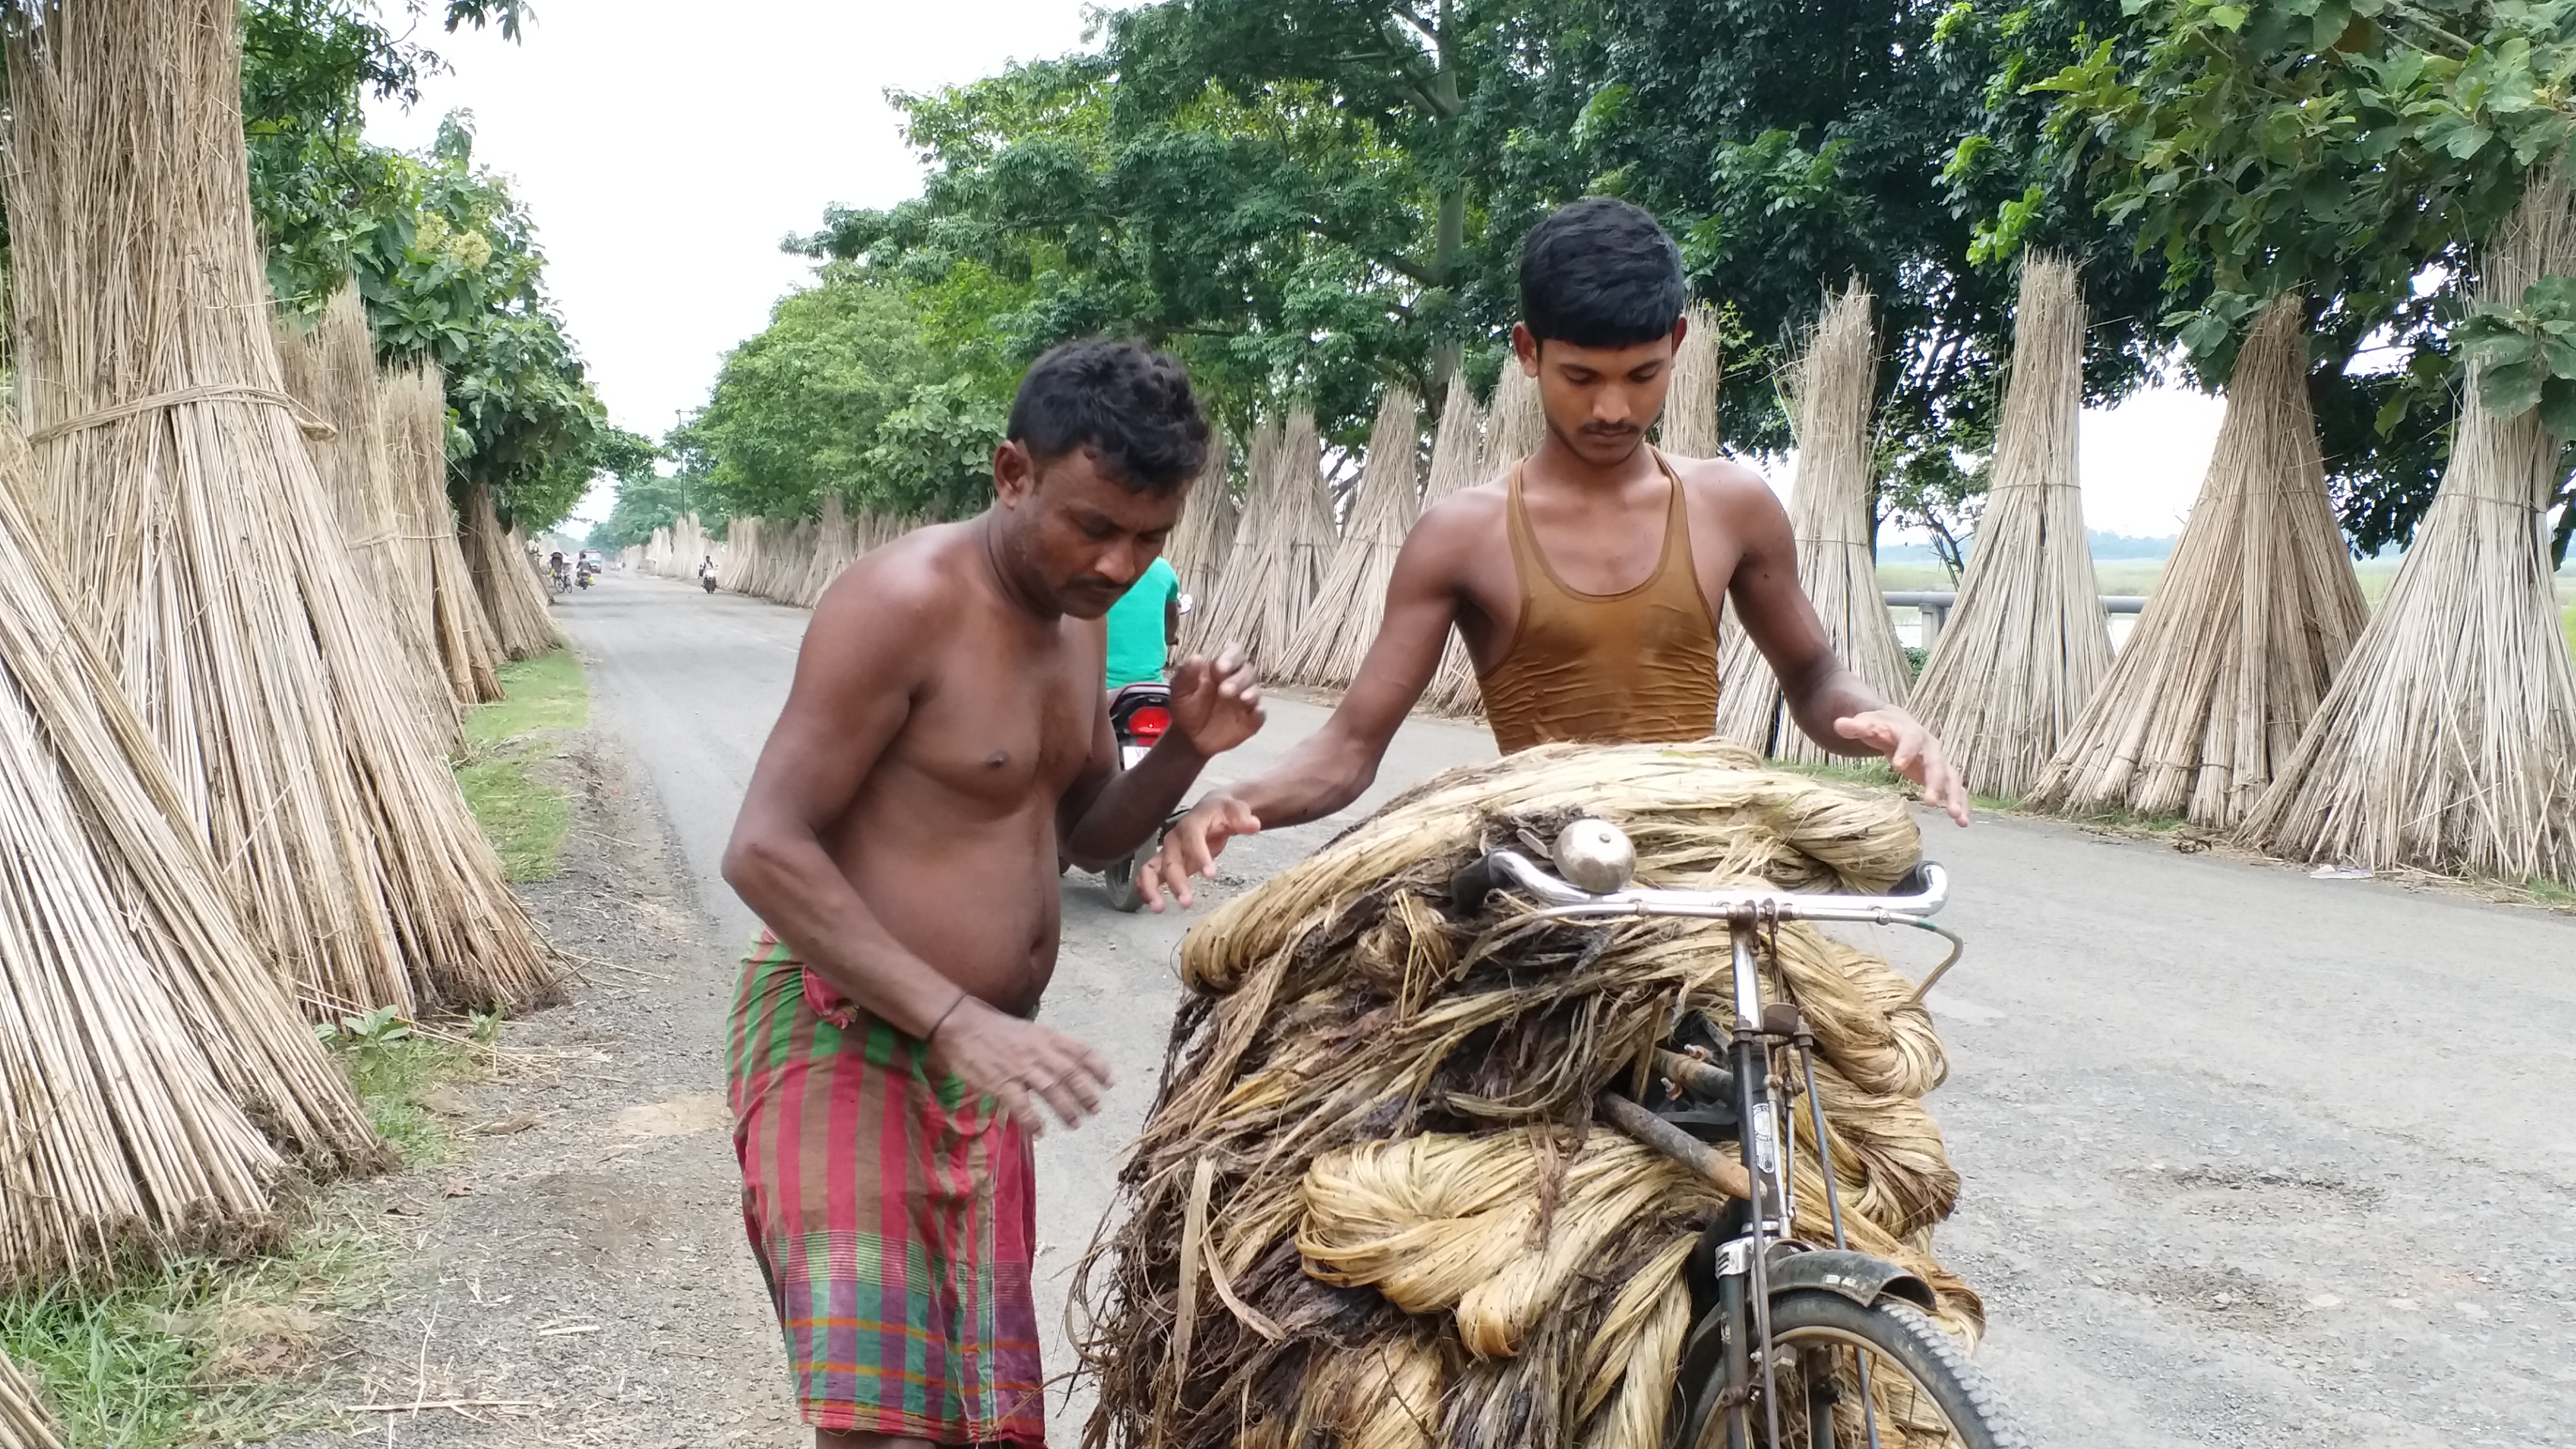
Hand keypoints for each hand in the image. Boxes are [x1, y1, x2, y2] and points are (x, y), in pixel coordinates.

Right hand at [924, 998, 1113, 1135]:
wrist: (961, 1024)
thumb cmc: (994, 1027)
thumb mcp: (1028, 1030)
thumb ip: (1046, 1045)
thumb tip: (1064, 1062)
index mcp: (1047, 1036)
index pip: (1081, 1051)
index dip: (1098, 1067)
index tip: (1110, 1082)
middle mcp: (1039, 1051)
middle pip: (1071, 1074)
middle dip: (1086, 1093)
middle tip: (1096, 1109)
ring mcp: (1020, 1067)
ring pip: (1052, 1090)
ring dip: (1066, 1109)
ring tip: (1075, 1124)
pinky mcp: (1001, 1082)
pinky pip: (1022, 1106)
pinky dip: (1033, 1121)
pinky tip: (1041, 1132)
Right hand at [1138, 793, 1262, 912]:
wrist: (1211, 810)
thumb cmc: (1222, 812)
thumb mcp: (1236, 811)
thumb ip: (1243, 819)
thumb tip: (1253, 825)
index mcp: (1192, 824)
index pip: (1192, 838)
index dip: (1199, 855)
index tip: (1210, 874)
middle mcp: (1175, 838)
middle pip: (1170, 859)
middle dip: (1176, 881)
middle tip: (1186, 902)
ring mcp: (1167, 852)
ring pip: (1150, 868)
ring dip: (1151, 888)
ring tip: (1159, 908)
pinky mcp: (1165, 864)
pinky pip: (1148, 876)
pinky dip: (1145, 889)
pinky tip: (1153, 904)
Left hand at [1168, 642, 1263, 754]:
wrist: (1188, 738)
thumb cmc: (1185, 708)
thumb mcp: (1180, 691)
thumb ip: (1187, 675)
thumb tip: (1197, 657)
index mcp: (1221, 669)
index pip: (1235, 653)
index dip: (1231, 657)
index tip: (1221, 667)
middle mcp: (1237, 681)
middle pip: (1247, 671)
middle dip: (1238, 679)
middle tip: (1225, 690)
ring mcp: (1245, 701)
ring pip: (1256, 690)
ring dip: (1251, 693)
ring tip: (1243, 699)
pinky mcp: (1251, 720)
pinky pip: (1260, 715)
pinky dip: (1260, 712)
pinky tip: (1256, 712)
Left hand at [1835, 708, 1970, 825]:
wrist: (1897, 724)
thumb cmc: (1880, 726)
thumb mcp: (1866, 724)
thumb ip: (1855, 727)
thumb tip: (1839, 724)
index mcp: (1911, 732)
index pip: (1911, 738)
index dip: (1905, 750)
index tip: (1898, 765)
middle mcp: (1930, 747)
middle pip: (1936, 762)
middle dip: (1936, 781)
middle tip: (1930, 802)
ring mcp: (1938, 762)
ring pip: (1951, 778)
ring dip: (1953, 796)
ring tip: (1955, 816)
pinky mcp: (1941, 776)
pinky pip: (1954, 789)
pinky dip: (1959, 803)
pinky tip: (1962, 821)